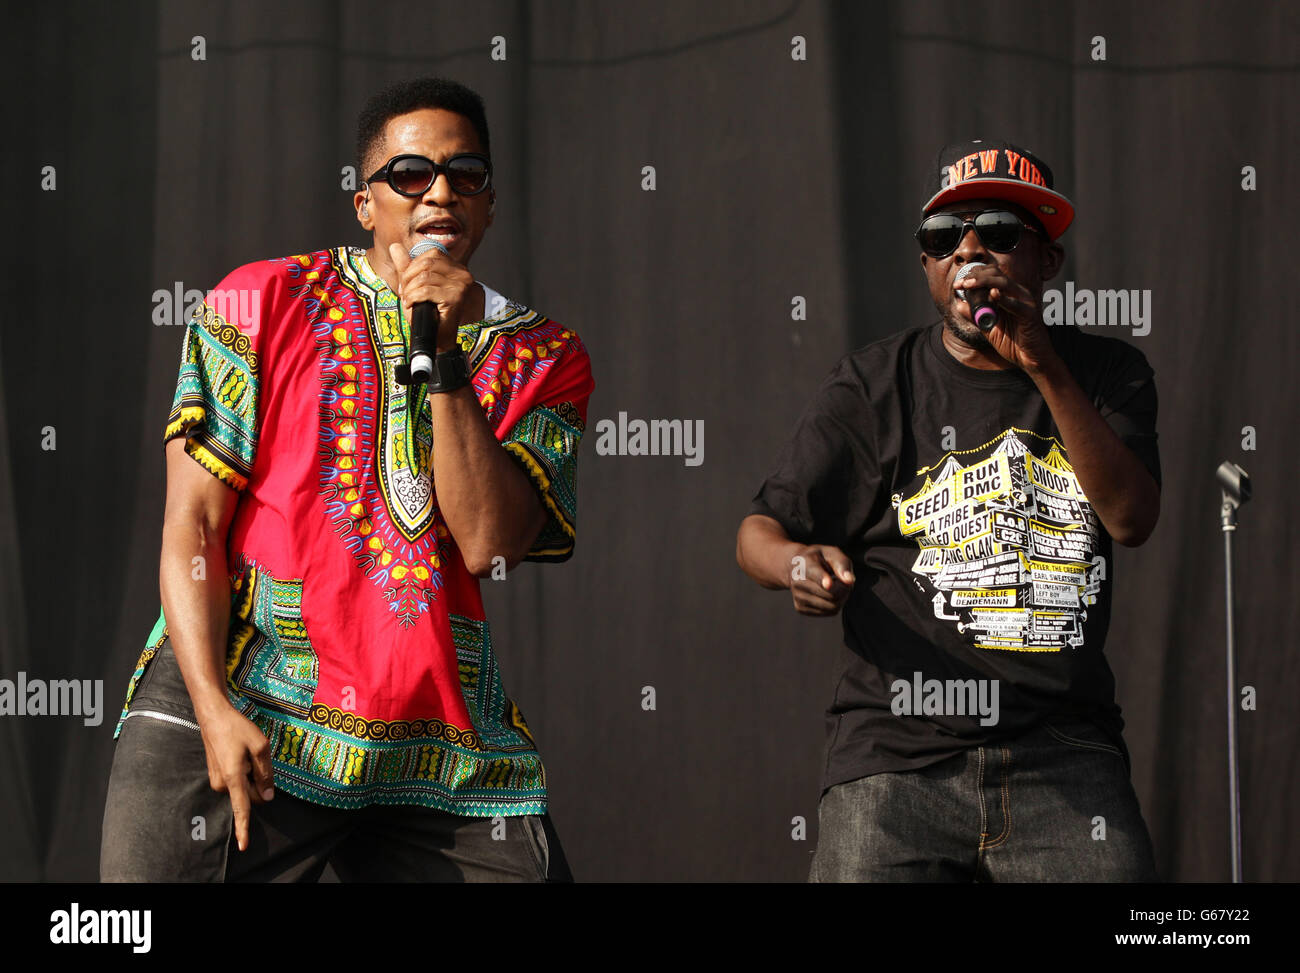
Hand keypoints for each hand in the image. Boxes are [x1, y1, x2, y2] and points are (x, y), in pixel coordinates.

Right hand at [198, 704, 273, 851]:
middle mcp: (222, 783)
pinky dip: (243, 771)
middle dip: (258, 782)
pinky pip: (237, 781)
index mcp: (234, 777)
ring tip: (244, 752)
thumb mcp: (260, 746)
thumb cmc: (237, 728)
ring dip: (250, 774)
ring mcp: (217, 780)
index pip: (242, 808)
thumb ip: (265, 773)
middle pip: (250, 795)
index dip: (244, 828)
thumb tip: (268, 797)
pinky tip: (239, 753)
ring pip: (244, 787)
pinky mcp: (216, 776)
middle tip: (254, 756)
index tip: (244, 846)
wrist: (213, 716)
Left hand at [388, 241, 477, 352]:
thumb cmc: (427, 314)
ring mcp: (460, 286)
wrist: (435, 338)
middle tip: (405, 293)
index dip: (413, 266)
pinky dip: (413, 297)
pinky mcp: (455, 298)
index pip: (432, 254)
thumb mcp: (414, 285)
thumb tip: (395, 246)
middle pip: (426, 263)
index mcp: (456, 268)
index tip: (408, 283)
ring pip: (424, 277)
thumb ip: (406, 266)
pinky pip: (425, 290)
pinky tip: (412, 305)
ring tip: (409, 300)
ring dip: (410, 290)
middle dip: (408, 278)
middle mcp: (462, 274)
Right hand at [790, 544, 855, 615]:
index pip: (814, 573)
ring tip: (836, 586)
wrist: (799, 567)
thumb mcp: (832, 553)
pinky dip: (835, 605)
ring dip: (841, 598)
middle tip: (843, 579)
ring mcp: (797, 596)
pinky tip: (830, 594)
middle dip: (844, 589)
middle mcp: (796, 581)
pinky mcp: (800, 608)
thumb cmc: (821, 559)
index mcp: (804, 563)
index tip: (829, 584)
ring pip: (832, 606)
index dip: (822, 579)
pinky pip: (829, 612)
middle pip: (831, 594)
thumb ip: (842, 564)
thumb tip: (849, 581)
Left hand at [954, 264, 1059, 375]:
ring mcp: (1025, 301)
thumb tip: (959, 303)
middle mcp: (1017, 293)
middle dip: (975, 276)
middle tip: (961, 284)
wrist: (1030, 358)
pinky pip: (1016, 304)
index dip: (973, 275)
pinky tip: (993, 294)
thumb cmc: (1012, 342)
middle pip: (996, 274)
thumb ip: (975, 315)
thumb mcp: (988, 327)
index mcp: (1008, 294)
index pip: (991, 274)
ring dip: (984, 282)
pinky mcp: (1029, 314)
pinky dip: (1004, 299)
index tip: (957, 284)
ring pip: (1004, 283)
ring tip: (968, 285)